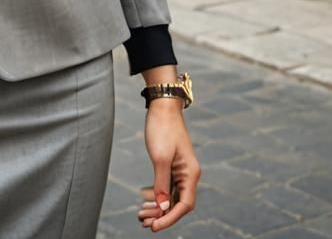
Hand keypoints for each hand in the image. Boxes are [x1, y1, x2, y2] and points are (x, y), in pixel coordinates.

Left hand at [138, 100, 199, 231]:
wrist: (162, 106)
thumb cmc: (162, 128)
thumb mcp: (160, 157)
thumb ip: (162, 183)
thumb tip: (162, 207)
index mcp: (190, 174)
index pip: (184, 205)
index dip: (169, 218)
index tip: (154, 227)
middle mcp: (188, 174)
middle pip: (177, 203)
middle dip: (161, 215)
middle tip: (143, 222)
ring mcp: (180, 170)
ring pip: (170, 196)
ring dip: (157, 207)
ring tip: (141, 215)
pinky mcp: (172, 165)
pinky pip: (166, 187)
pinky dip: (157, 195)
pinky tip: (145, 201)